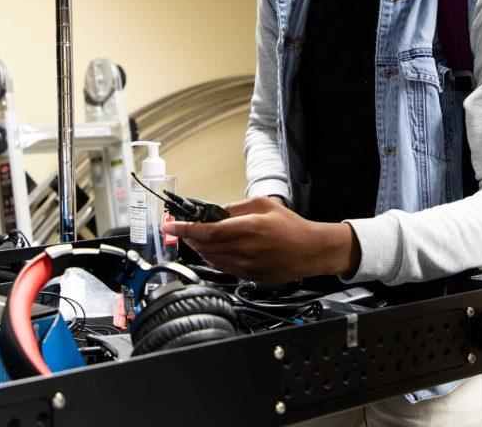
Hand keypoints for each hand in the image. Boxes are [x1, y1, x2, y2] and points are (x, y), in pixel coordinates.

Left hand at [161, 196, 360, 282]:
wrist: (311, 251)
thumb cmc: (291, 226)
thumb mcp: (264, 204)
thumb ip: (237, 207)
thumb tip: (214, 211)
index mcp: (249, 228)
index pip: (208, 231)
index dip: (186, 229)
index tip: (170, 226)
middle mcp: (246, 249)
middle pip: (205, 246)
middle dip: (189, 238)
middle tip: (181, 229)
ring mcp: (247, 266)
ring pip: (211, 259)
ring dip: (199, 249)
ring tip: (195, 238)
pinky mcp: (250, 276)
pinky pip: (223, 268)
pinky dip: (212, 259)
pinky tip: (211, 250)